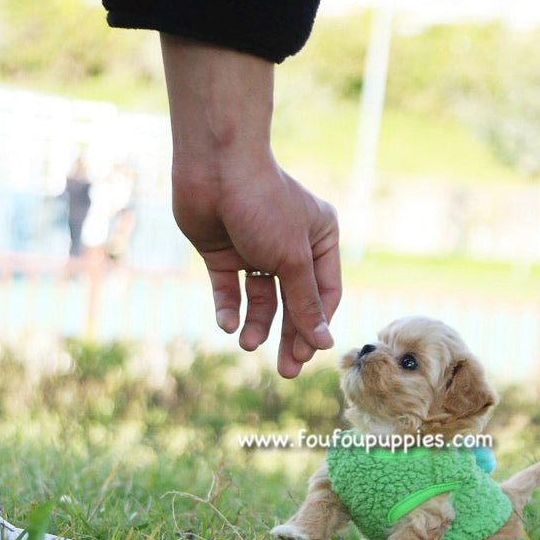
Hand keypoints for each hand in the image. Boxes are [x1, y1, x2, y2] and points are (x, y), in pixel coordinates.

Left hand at [162, 36, 339, 378]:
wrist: (215, 168)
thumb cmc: (263, 205)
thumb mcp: (291, 260)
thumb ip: (305, 304)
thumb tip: (324, 343)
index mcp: (320, 239)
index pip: (325, 293)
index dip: (317, 324)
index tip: (308, 354)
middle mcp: (290, 245)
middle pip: (292, 301)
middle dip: (288, 335)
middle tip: (285, 370)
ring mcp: (255, 249)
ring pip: (261, 299)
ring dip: (257, 324)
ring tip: (248, 343)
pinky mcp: (223, 252)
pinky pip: (229, 290)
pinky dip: (229, 308)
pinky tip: (228, 324)